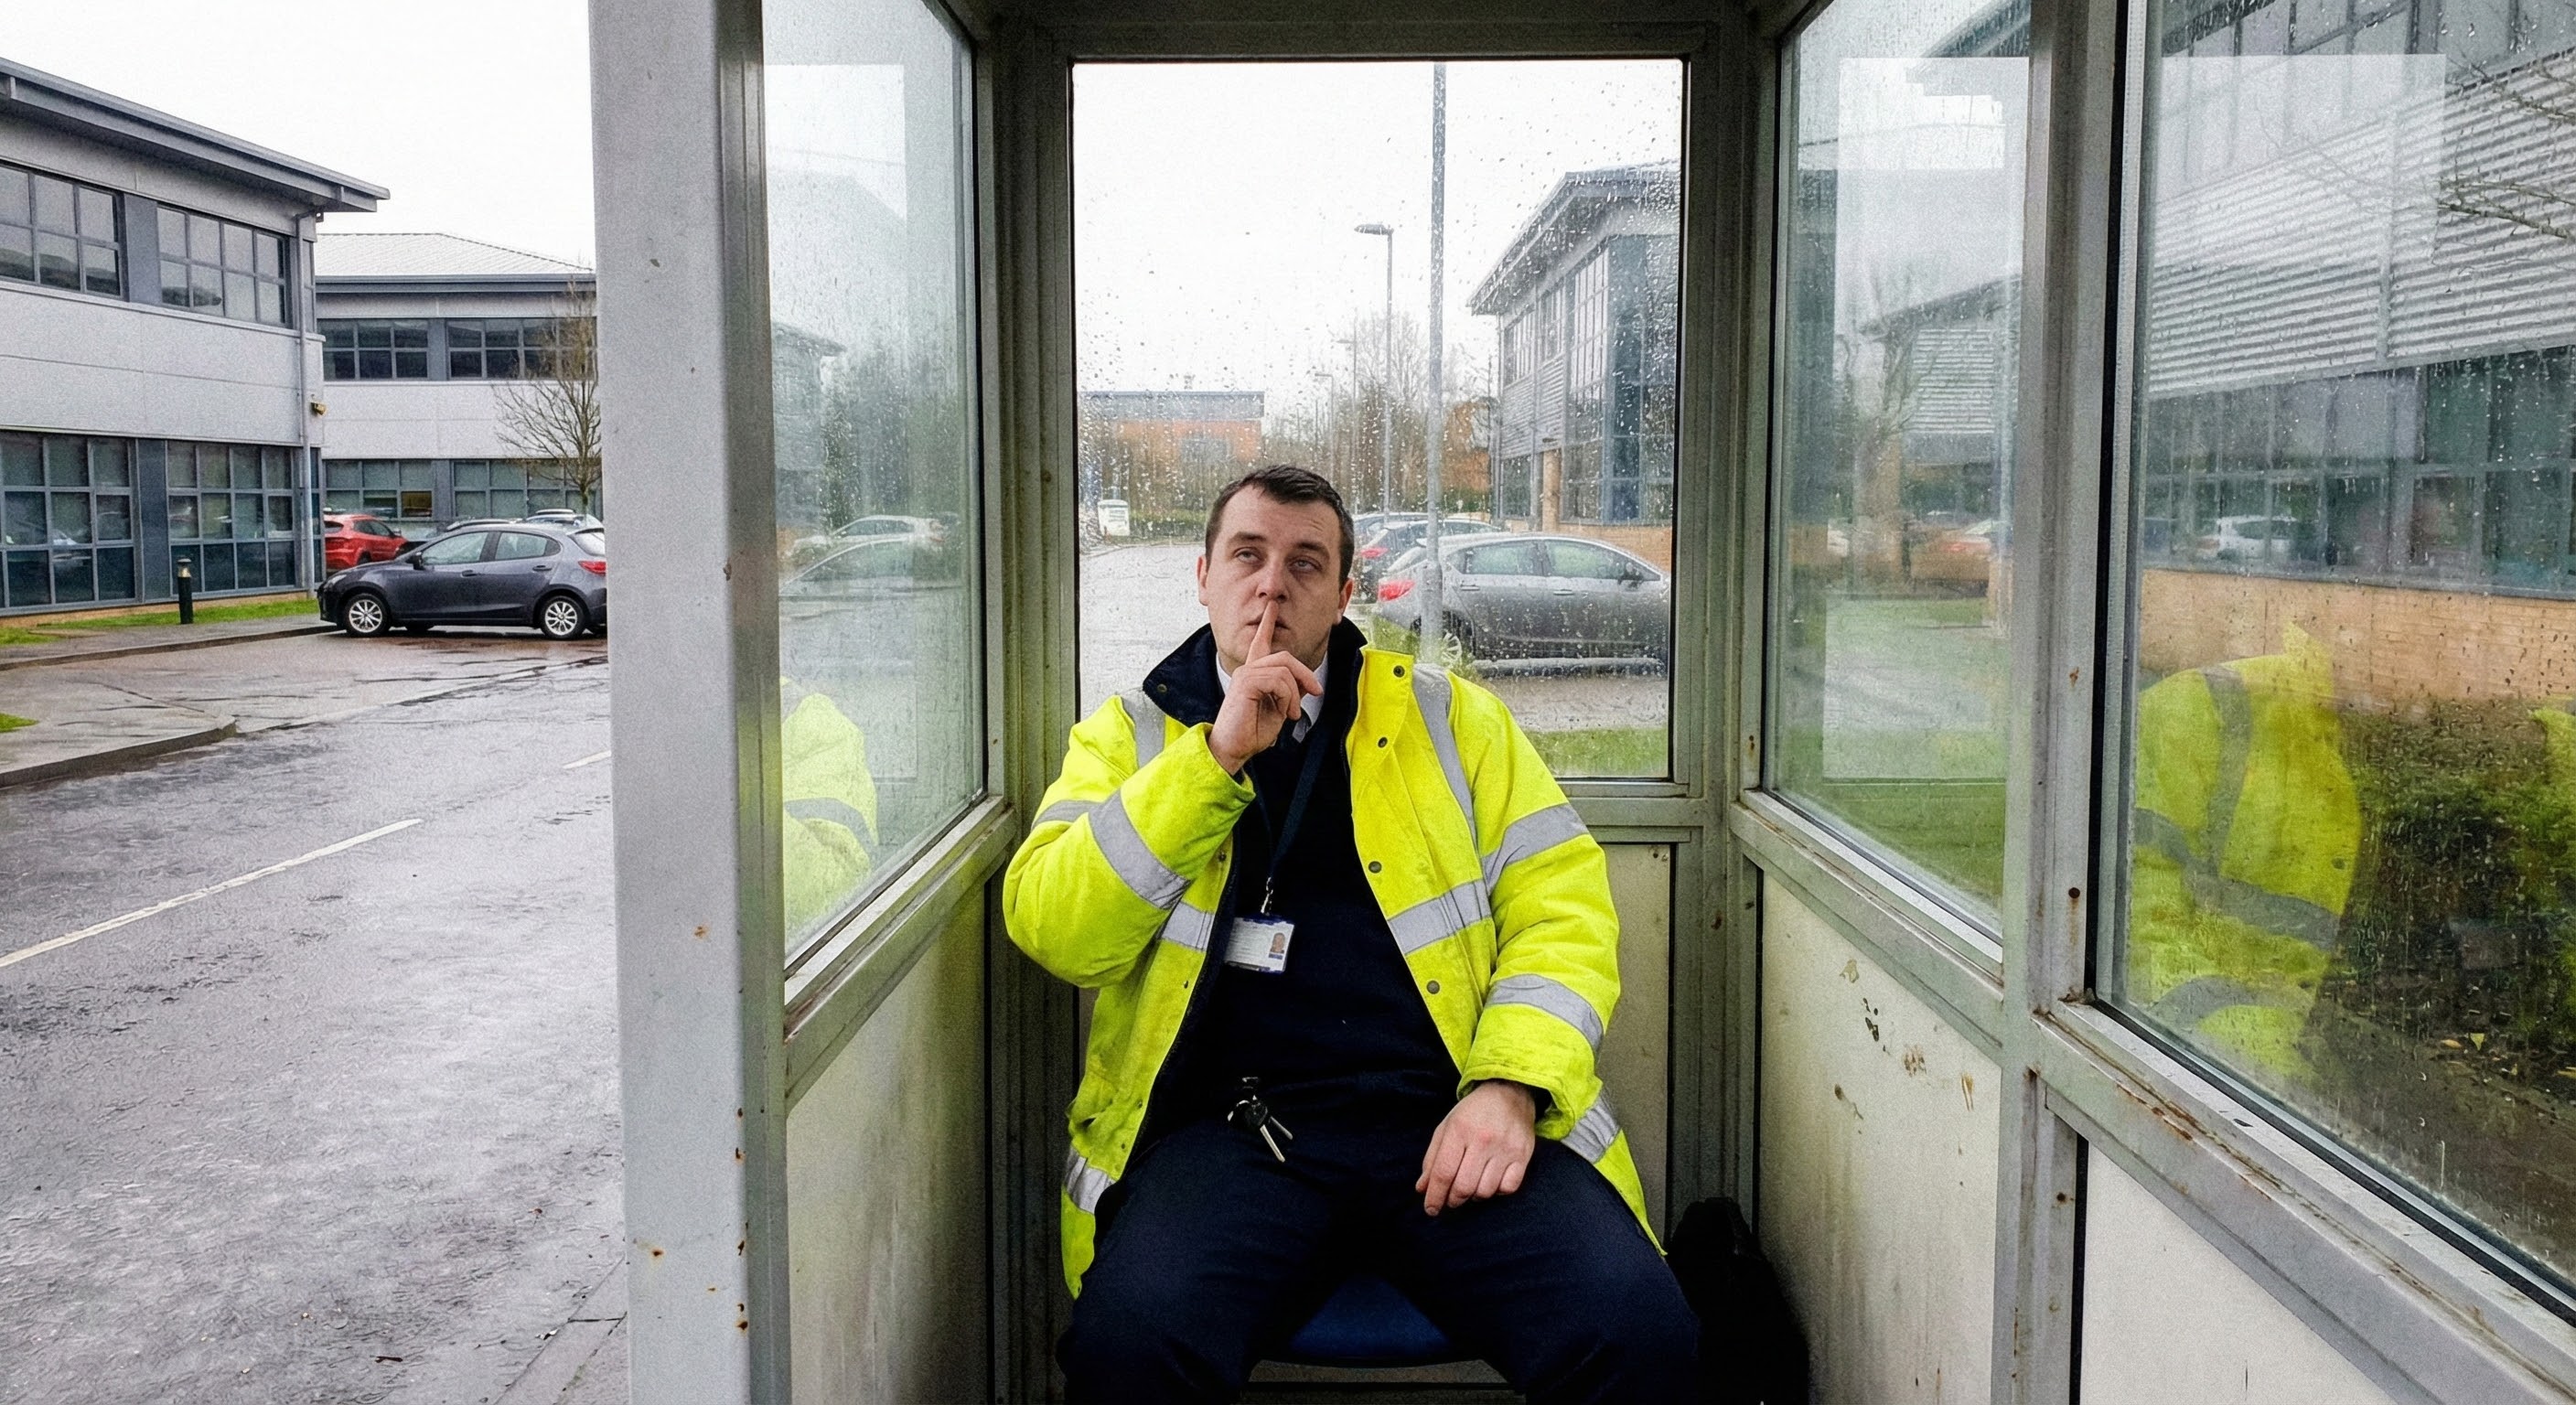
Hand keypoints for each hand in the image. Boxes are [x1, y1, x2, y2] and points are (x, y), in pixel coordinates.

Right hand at [1208, 601, 1322, 775]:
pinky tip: (1283, 712)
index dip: (1267, 624)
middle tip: (1315, 692)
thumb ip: (1290, 691)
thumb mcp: (1279, 709)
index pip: (1260, 643)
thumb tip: (1305, 683)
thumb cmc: (1252, 732)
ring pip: (1285, 670)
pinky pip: (1279, 680)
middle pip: (1285, 657)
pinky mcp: (1246, 682)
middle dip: (1305, 674)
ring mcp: (1246, 674)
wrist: (1234, 749)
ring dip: (1295, 694)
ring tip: (1291, 713)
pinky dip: (1288, 697)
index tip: (1271, 607)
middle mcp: (1248, 670)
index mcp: (1254, 674)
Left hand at [1415, 1080, 1537, 1215]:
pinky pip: (1508, 1188)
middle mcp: (1483, 1140)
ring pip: (1485, 1191)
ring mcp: (1506, 1148)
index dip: (1434, 1196)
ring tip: (1471, 1185)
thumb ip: (1432, 1159)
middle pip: (1464, 1186)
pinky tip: (1491, 1181)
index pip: (1443, 1173)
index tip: (1431, 1209)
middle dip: (1453, 1199)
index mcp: (1459, 1130)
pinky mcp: (1523, 1155)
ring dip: (1474, 1196)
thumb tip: (1422, 1189)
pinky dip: (1496, 1191)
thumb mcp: (1446, 1128)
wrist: (1510, 1093)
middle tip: (1451, 1199)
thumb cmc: (1473, 1113)